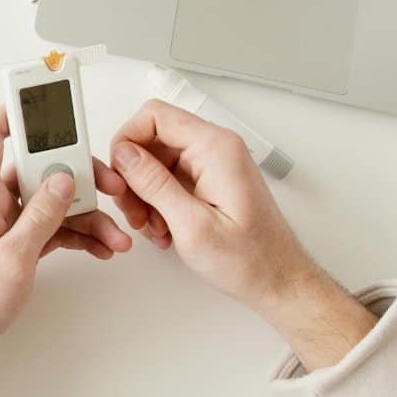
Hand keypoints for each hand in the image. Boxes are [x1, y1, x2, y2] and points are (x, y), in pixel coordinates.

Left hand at [0, 108, 131, 396]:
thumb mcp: (11, 260)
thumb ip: (40, 216)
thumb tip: (64, 178)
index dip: (16, 110)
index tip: (51, 100)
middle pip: (39, 167)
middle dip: (80, 175)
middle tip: (113, 188)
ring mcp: (1, 224)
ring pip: (52, 202)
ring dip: (86, 215)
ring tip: (116, 238)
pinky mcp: (12, 245)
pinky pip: (50, 227)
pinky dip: (76, 235)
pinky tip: (100, 248)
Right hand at [109, 100, 374, 369]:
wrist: (277, 280)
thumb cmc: (249, 260)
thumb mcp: (192, 225)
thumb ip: (155, 184)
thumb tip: (125, 155)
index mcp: (216, 149)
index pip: (155, 116)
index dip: (127, 141)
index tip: (119, 174)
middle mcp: (216, 149)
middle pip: (152, 140)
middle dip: (133, 175)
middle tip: (134, 209)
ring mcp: (213, 164)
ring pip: (156, 161)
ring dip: (144, 193)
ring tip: (152, 225)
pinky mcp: (209, 180)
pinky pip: (169, 178)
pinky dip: (157, 202)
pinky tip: (164, 227)